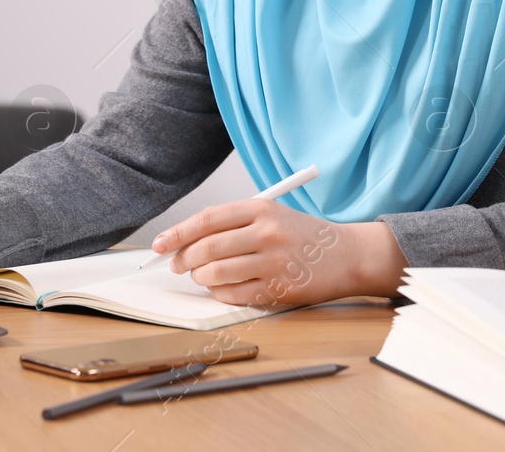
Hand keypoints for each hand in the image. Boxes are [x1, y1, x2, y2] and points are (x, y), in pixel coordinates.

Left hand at [152, 199, 406, 306]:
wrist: (346, 255)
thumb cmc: (302, 235)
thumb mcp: (272, 214)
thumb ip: (232, 224)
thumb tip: (186, 242)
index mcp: (261, 209)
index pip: (207, 219)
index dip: (177, 233)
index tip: (158, 245)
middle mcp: (267, 233)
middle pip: (207, 247)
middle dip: (184, 260)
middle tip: (177, 265)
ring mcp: (274, 262)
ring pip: (217, 273)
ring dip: (201, 278)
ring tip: (203, 276)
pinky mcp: (279, 288)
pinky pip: (235, 295)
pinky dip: (220, 293)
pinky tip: (222, 288)